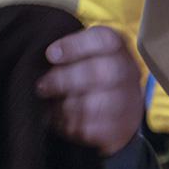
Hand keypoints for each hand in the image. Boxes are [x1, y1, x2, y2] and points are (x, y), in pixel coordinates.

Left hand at [35, 26, 141, 155]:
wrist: (117, 108)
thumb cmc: (88, 72)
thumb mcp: (81, 54)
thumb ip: (65, 53)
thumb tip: (41, 58)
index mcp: (115, 47)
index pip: (103, 39)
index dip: (74, 46)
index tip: (49, 55)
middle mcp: (127, 71)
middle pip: (101, 72)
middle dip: (65, 80)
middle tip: (42, 86)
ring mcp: (126, 101)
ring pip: (95, 104)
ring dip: (66, 106)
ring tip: (51, 105)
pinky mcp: (120, 127)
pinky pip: (92, 129)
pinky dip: (71, 125)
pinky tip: (61, 119)